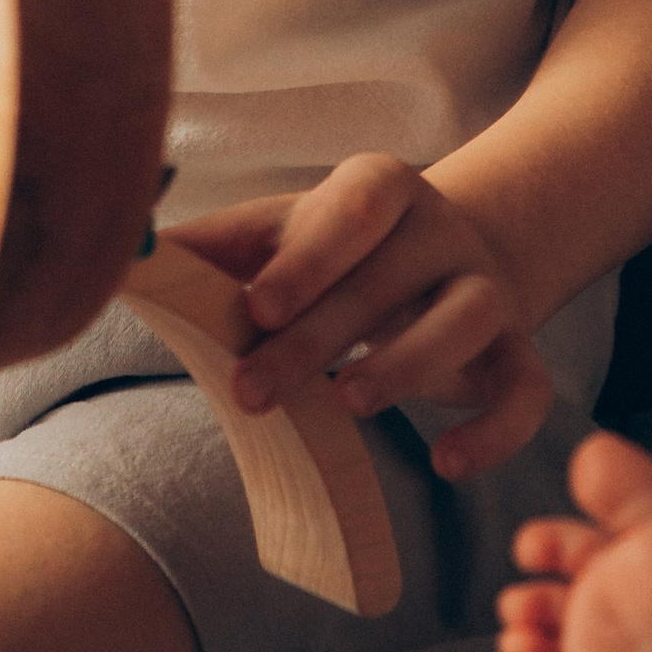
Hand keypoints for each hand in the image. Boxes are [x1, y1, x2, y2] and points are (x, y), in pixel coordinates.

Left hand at [169, 154, 557, 479]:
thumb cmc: (341, 247)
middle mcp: (443, 231)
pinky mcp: (518, 352)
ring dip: (410, 364)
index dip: (309, 255)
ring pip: (470, 318)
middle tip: (254, 391)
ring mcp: (489, 289)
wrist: (451, 249)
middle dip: (321, 336)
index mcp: (382, 188)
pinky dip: (496, 430)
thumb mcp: (283, 230)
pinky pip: (527, 389)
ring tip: (347, 405)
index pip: (355, 205)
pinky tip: (445, 463)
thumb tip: (124, 252)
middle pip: (390, 278)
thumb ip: (215, 245)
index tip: (255, 307)